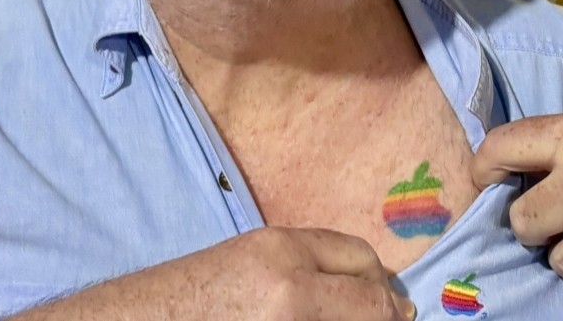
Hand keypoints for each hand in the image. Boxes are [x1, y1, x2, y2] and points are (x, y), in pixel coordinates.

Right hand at [12, 226, 413, 320]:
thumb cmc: (175, 301)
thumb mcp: (240, 265)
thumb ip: (298, 270)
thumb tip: (370, 293)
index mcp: (280, 249)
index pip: (363, 260)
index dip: (379, 285)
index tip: (386, 304)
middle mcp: (292, 288)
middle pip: (375, 303)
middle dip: (383, 315)